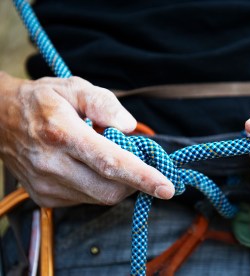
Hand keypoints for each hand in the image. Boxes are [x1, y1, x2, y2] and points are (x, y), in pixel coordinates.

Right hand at [0, 72, 173, 206]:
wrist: (0, 120)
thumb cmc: (43, 101)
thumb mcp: (74, 88)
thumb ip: (104, 104)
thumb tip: (129, 127)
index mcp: (62, 133)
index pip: (110, 162)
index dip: (142, 177)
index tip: (167, 188)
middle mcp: (52, 165)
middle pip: (110, 189)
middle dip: (134, 181)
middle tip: (135, 160)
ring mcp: (46, 185)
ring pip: (100, 198)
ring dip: (116, 182)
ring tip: (105, 157)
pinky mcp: (44, 198)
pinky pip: (86, 199)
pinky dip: (98, 186)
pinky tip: (87, 167)